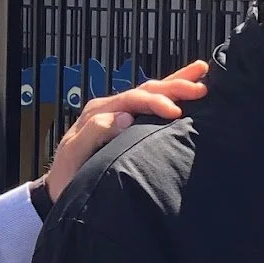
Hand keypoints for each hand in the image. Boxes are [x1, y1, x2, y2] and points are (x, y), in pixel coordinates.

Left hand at [41, 61, 209, 201]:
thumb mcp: (74, 154)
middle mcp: (110, 109)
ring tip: (202, 72)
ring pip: (151, 91)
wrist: (62, 189)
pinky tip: (186, 90)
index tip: (176, 112)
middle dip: (174, 85)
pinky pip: (150, 105)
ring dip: (176, 82)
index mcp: (99, 113)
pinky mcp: (127, 125)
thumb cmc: (68, 176)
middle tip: (201, 87)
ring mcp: (119, 115)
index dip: (156, 102)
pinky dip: (170, 94)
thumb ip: (94, 132)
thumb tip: (124, 117)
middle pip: (146, 89)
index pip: (133, 99)